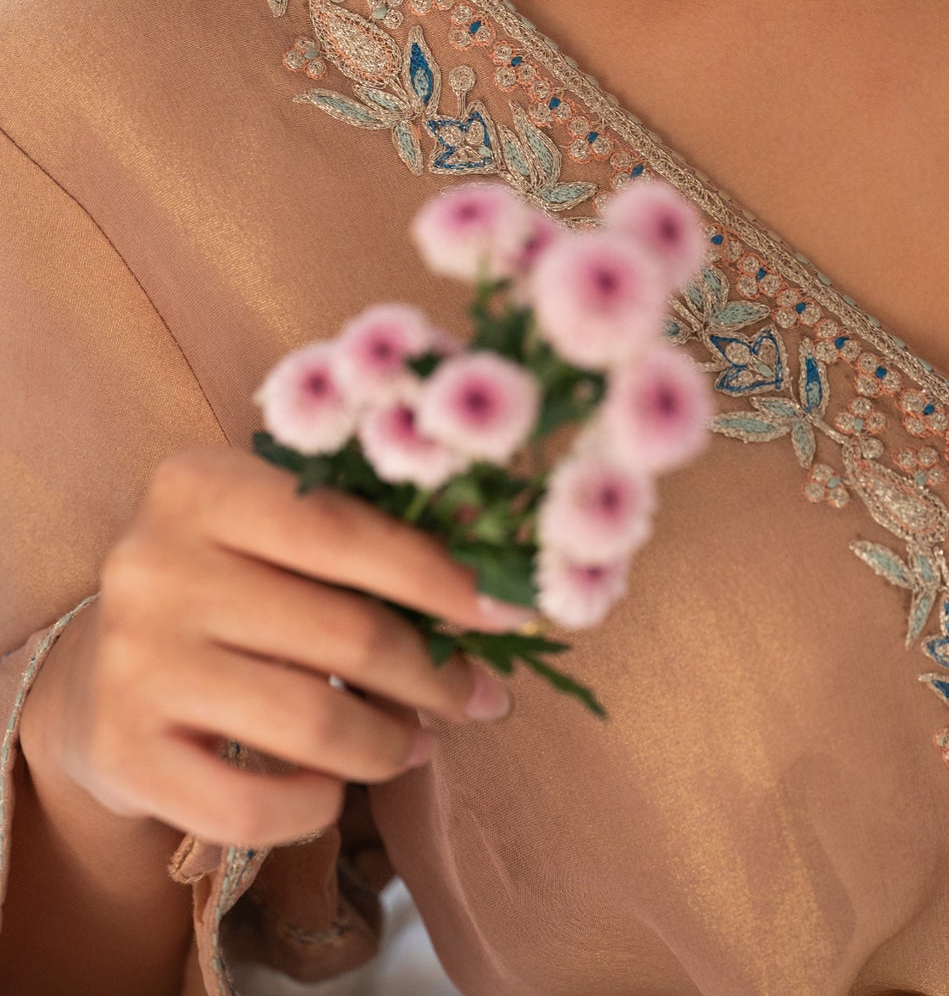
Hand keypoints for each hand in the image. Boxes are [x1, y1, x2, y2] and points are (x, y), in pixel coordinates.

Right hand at [30, 445, 531, 849]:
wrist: (96, 678)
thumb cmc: (225, 588)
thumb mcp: (272, 533)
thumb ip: (363, 536)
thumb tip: (496, 580)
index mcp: (198, 485)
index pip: (345, 528)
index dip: (439, 576)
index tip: (509, 612)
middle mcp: (153, 565)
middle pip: (346, 633)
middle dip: (434, 675)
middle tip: (478, 698)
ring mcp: (132, 662)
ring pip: (314, 724)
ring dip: (390, 744)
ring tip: (415, 743)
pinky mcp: (123, 755)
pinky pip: (255, 807)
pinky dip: (316, 806)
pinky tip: (334, 787)